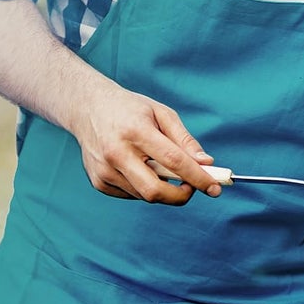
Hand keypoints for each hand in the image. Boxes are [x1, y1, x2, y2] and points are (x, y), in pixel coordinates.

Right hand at [68, 76, 220, 203]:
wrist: (87, 108)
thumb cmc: (130, 109)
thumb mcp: (161, 113)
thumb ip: (184, 140)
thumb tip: (206, 163)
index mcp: (136, 131)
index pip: (173, 161)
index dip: (198, 177)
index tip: (215, 188)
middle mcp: (117, 153)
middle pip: (155, 190)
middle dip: (181, 196)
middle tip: (193, 187)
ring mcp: (104, 170)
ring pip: (145, 195)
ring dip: (163, 188)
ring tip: (162, 167)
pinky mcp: (98, 181)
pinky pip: (132, 194)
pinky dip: (144, 187)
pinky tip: (141, 168)